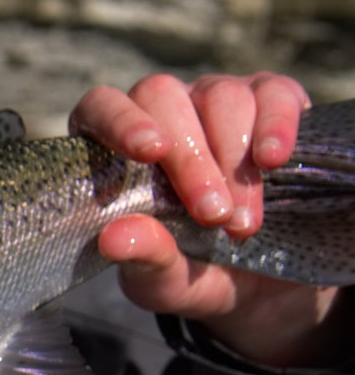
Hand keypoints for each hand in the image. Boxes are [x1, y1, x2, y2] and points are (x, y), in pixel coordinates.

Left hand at [70, 72, 347, 366]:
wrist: (260, 280)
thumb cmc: (191, 272)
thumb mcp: (164, 280)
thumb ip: (142, 258)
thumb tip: (113, 239)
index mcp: (114, 147)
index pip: (100, 107)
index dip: (121, 121)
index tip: (149, 151)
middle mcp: (160, 112)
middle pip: (163, 98)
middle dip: (191, 159)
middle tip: (213, 216)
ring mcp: (214, 99)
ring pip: (220, 95)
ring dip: (233, 158)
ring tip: (243, 220)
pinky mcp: (270, 100)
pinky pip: (273, 93)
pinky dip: (275, 124)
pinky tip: (274, 160)